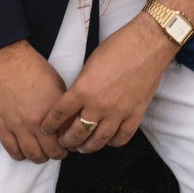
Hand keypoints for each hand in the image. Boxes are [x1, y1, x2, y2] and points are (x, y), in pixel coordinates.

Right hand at [0, 41, 68, 163]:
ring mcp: (17, 125)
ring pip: (32, 155)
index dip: (71, 143)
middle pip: (51, 152)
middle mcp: (36, 122)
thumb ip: (62, 106)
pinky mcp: (1, 125)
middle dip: (58, 154)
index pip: (67, 137)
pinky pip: (11, 150)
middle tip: (59, 151)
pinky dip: (20, 155)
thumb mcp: (57, 84)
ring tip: (42, 153)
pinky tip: (24, 151)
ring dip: (40, 157)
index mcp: (53, 109)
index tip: (71, 143)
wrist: (4, 58)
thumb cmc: (32, 67)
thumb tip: (68, 123)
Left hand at [42, 13, 173, 152]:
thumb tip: (74, 103)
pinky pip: (121, 138)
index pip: (60, 114)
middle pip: (77, 134)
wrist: (147, 45)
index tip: (46, 129)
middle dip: (67, 141)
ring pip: (99, 141)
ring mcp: (118, 112)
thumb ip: (81, 86)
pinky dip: (112, 142)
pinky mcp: (135, 114)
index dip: (50, 125)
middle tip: (64, 142)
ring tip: (83, 147)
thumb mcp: (89, 64)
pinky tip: (108, 140)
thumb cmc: (117, 48)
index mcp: (83, 89)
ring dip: (87, 147)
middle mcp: (99, 105)